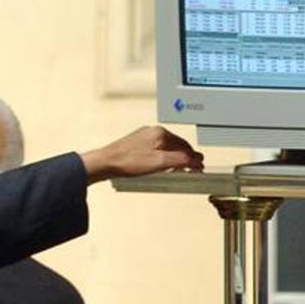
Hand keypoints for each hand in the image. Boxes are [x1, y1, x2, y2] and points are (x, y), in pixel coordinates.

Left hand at [81, 125, 203, 181]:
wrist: (106, 163)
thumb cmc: (127, 161)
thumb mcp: (160, 163)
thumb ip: (180, 160)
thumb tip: (195, 160)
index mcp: (160, 133)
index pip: (185, 145)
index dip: (193, 158)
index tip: (198, 167)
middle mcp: (153, 132)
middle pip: (176, 145)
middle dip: (185, 158)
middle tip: (191, 170)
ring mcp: (144, 137)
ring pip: (166, 148)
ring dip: (174, 159)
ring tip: (177, 171)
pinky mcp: (136, 144)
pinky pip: (156, 150)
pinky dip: (162, 159)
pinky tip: (160, 168)